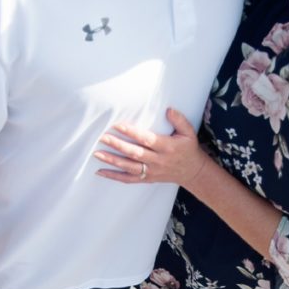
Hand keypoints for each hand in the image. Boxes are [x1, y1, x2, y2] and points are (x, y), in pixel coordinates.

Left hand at [94, 108, 208, 186]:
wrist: (192, 172)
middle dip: (117, 145)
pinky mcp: (147, 178)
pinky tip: (100, 171)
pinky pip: (128, 179)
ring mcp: (151, 171)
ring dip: (112, 160)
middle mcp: (158, 160)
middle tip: (102, 137)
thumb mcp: (189, 132)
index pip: (146, 139)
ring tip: (96, 153)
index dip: (132, 133)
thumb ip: (179, 120)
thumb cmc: (188, 149)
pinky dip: (114, 176)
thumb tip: (168, 109)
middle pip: (134, 153)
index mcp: (167, 147)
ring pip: (129, 167)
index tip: (117, 125)